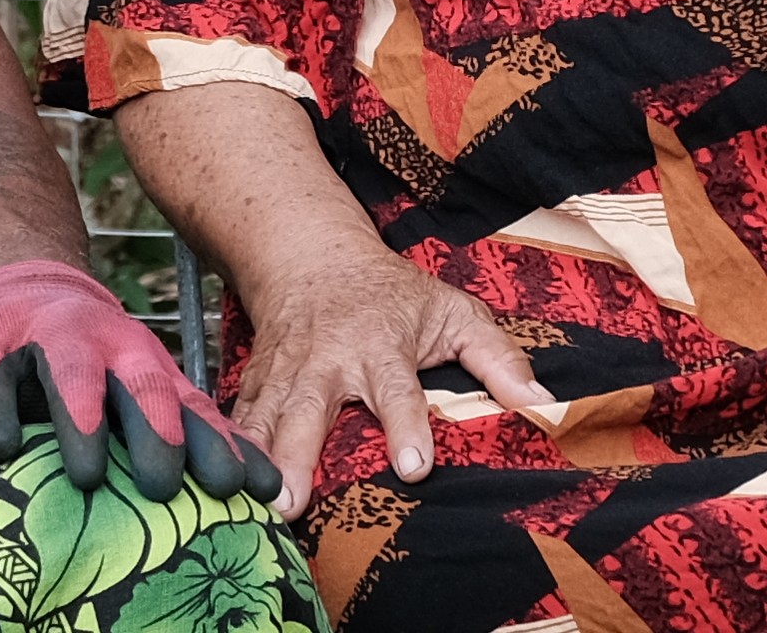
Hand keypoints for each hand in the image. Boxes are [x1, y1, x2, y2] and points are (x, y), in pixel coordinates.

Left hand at [0, 261, 281, 499]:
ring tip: (240, 489)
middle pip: (144, 389)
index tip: (84, 473)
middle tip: (164, 488)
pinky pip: (213, 419)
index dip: (80, 420)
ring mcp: (156, 369)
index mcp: (65, 334)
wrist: (40, 295)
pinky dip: (240, 449)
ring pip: (189, 404)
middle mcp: (121, 347)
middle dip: (157, 437)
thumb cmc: (1, 338)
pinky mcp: (177, 392)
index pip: (74, 374)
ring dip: (214, 447)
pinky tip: (265, 484)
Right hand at [223, 242, 565, 487]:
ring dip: (258, 463)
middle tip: (292, 502)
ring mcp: (286, 373)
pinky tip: (224, 487)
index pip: (396, 391)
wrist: (312, 259)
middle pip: (311, 412)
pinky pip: (240, 419)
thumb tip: (541, 401)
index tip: (413, 467)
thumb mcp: (453, 311)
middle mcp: (328, 362)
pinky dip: (232, 450)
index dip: (405, 427)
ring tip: (258, 507)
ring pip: (266, 419)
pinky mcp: (257, 382)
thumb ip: (497, 358)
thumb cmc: (391, 295)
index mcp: (381, 346)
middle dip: (299, 456)